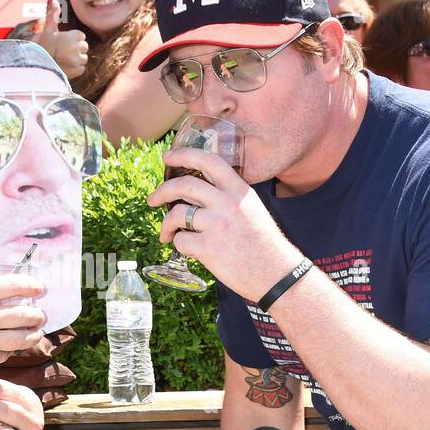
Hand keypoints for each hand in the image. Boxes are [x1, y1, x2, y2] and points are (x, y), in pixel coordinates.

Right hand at [0, 276, 46, 378]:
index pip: (14, 286)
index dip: (31, 286)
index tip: (40, 288)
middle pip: (25, 316)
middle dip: (38, 315)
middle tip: (40, 314)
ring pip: (19, 341)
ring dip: (31, 336)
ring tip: (35, 334)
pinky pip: (0, 357)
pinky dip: (7, 352)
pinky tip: (8, 348)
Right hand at [37, 0, 88, 78]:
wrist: (36, 65)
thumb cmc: (42, 45)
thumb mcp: (48, 29)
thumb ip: (54, 15)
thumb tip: (55, 1)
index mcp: (72, 36)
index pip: (81, 36)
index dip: (73, 39)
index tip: (63, 43)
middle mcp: (76, 47)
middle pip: (84, 47)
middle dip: (76, 49)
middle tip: (64, 52)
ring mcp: (77, 60)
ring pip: (84, 58)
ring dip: (76, 59)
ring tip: (64, 60)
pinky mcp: (77, 71)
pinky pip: (82, 68)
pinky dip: (75, 69)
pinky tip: (66, 66)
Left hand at [146, 148, 302, 302]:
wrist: (277, 275)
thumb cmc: (264, 245)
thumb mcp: (252, 210)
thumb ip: (228, 198)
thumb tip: (194, 195)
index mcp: (240, 190)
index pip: (209, 161)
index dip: (184, 154)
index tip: (167, 157)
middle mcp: (227, 203)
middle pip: (184, 185)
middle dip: (161, 191)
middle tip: (152, 200)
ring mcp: (217, 225)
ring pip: (176, 214)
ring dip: (166, 225)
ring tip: (166, 235)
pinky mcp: (208, 248)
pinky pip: (181, 241)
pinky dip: (179, 245)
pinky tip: (188, 250)